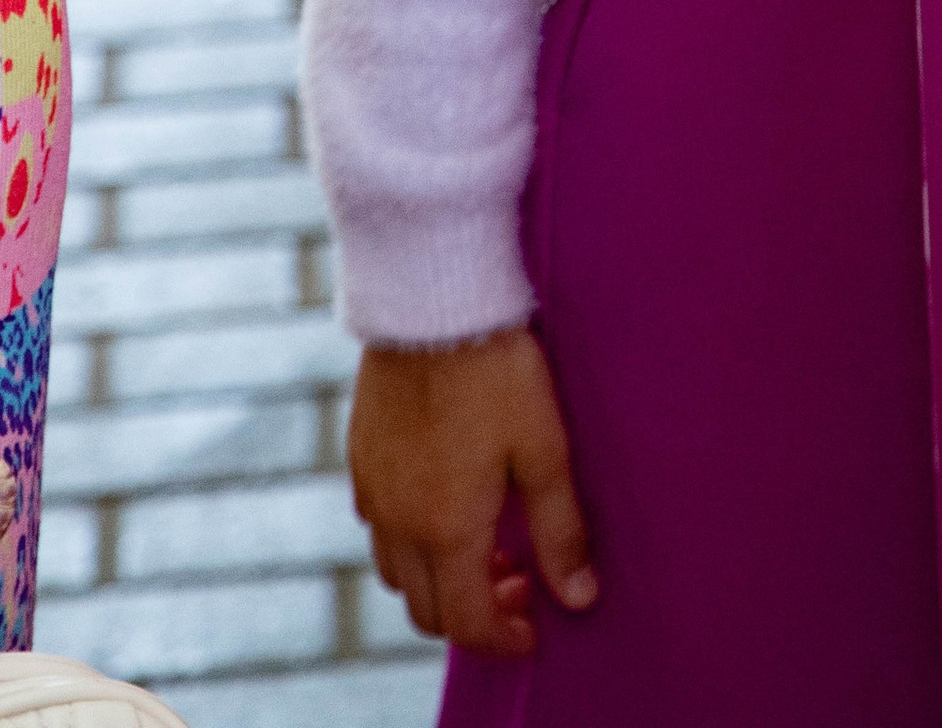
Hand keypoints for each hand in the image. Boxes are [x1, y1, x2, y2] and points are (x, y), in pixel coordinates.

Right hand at [352, 331, 591, 660]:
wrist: (433, 300)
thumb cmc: (498, 371)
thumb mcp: (545, 449)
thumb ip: (561, 529)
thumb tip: (581, 597)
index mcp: (446, 529)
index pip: (467, 622)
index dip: (504, 640)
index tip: (535, 631)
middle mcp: (398, 522)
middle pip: (426, 608)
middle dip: (473, 614)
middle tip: (520, 582)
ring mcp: (372, 489)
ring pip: (396, 571)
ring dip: (440, 576)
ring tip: (488, 540)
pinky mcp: (360, 455)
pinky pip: (377, 525)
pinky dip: (411, 537)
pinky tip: (446, 497)